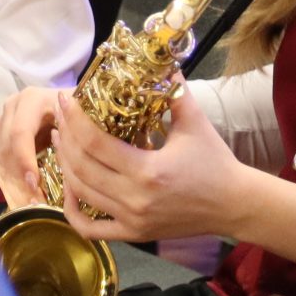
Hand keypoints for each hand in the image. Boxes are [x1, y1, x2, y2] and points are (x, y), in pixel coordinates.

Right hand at [0, 86, 66, 209]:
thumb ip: (77, 131)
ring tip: (31, 202)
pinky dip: (9, 180)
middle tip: (35, 200)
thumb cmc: (76, 110)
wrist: (64, 102)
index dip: (24, 159)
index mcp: (32, 100)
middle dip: (19, 176)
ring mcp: (1, 120)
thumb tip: (76, 161)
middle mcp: (11, 107)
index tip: (34, 183)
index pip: (20, 132)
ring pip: (0, 156)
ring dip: (14, 181)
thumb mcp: (80, 115)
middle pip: (7, 147)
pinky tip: (21, 196)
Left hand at [52, 86, 253, 243]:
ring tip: (61, 143)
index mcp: (148, 170)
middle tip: (60, 118)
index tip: (66, 100)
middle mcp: (135, 198)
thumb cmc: (215, 161)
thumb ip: (174, 91)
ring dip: (65, 167)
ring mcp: (132, 220)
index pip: (95, 143)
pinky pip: (91, 228)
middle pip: (81, 167)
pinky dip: (72, 211)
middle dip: (65, 140)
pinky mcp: (133, 233)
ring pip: (82, 194)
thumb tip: (160, 61)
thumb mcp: (195, 122)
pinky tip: (69, 189)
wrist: (234, 204)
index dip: (75, 119)